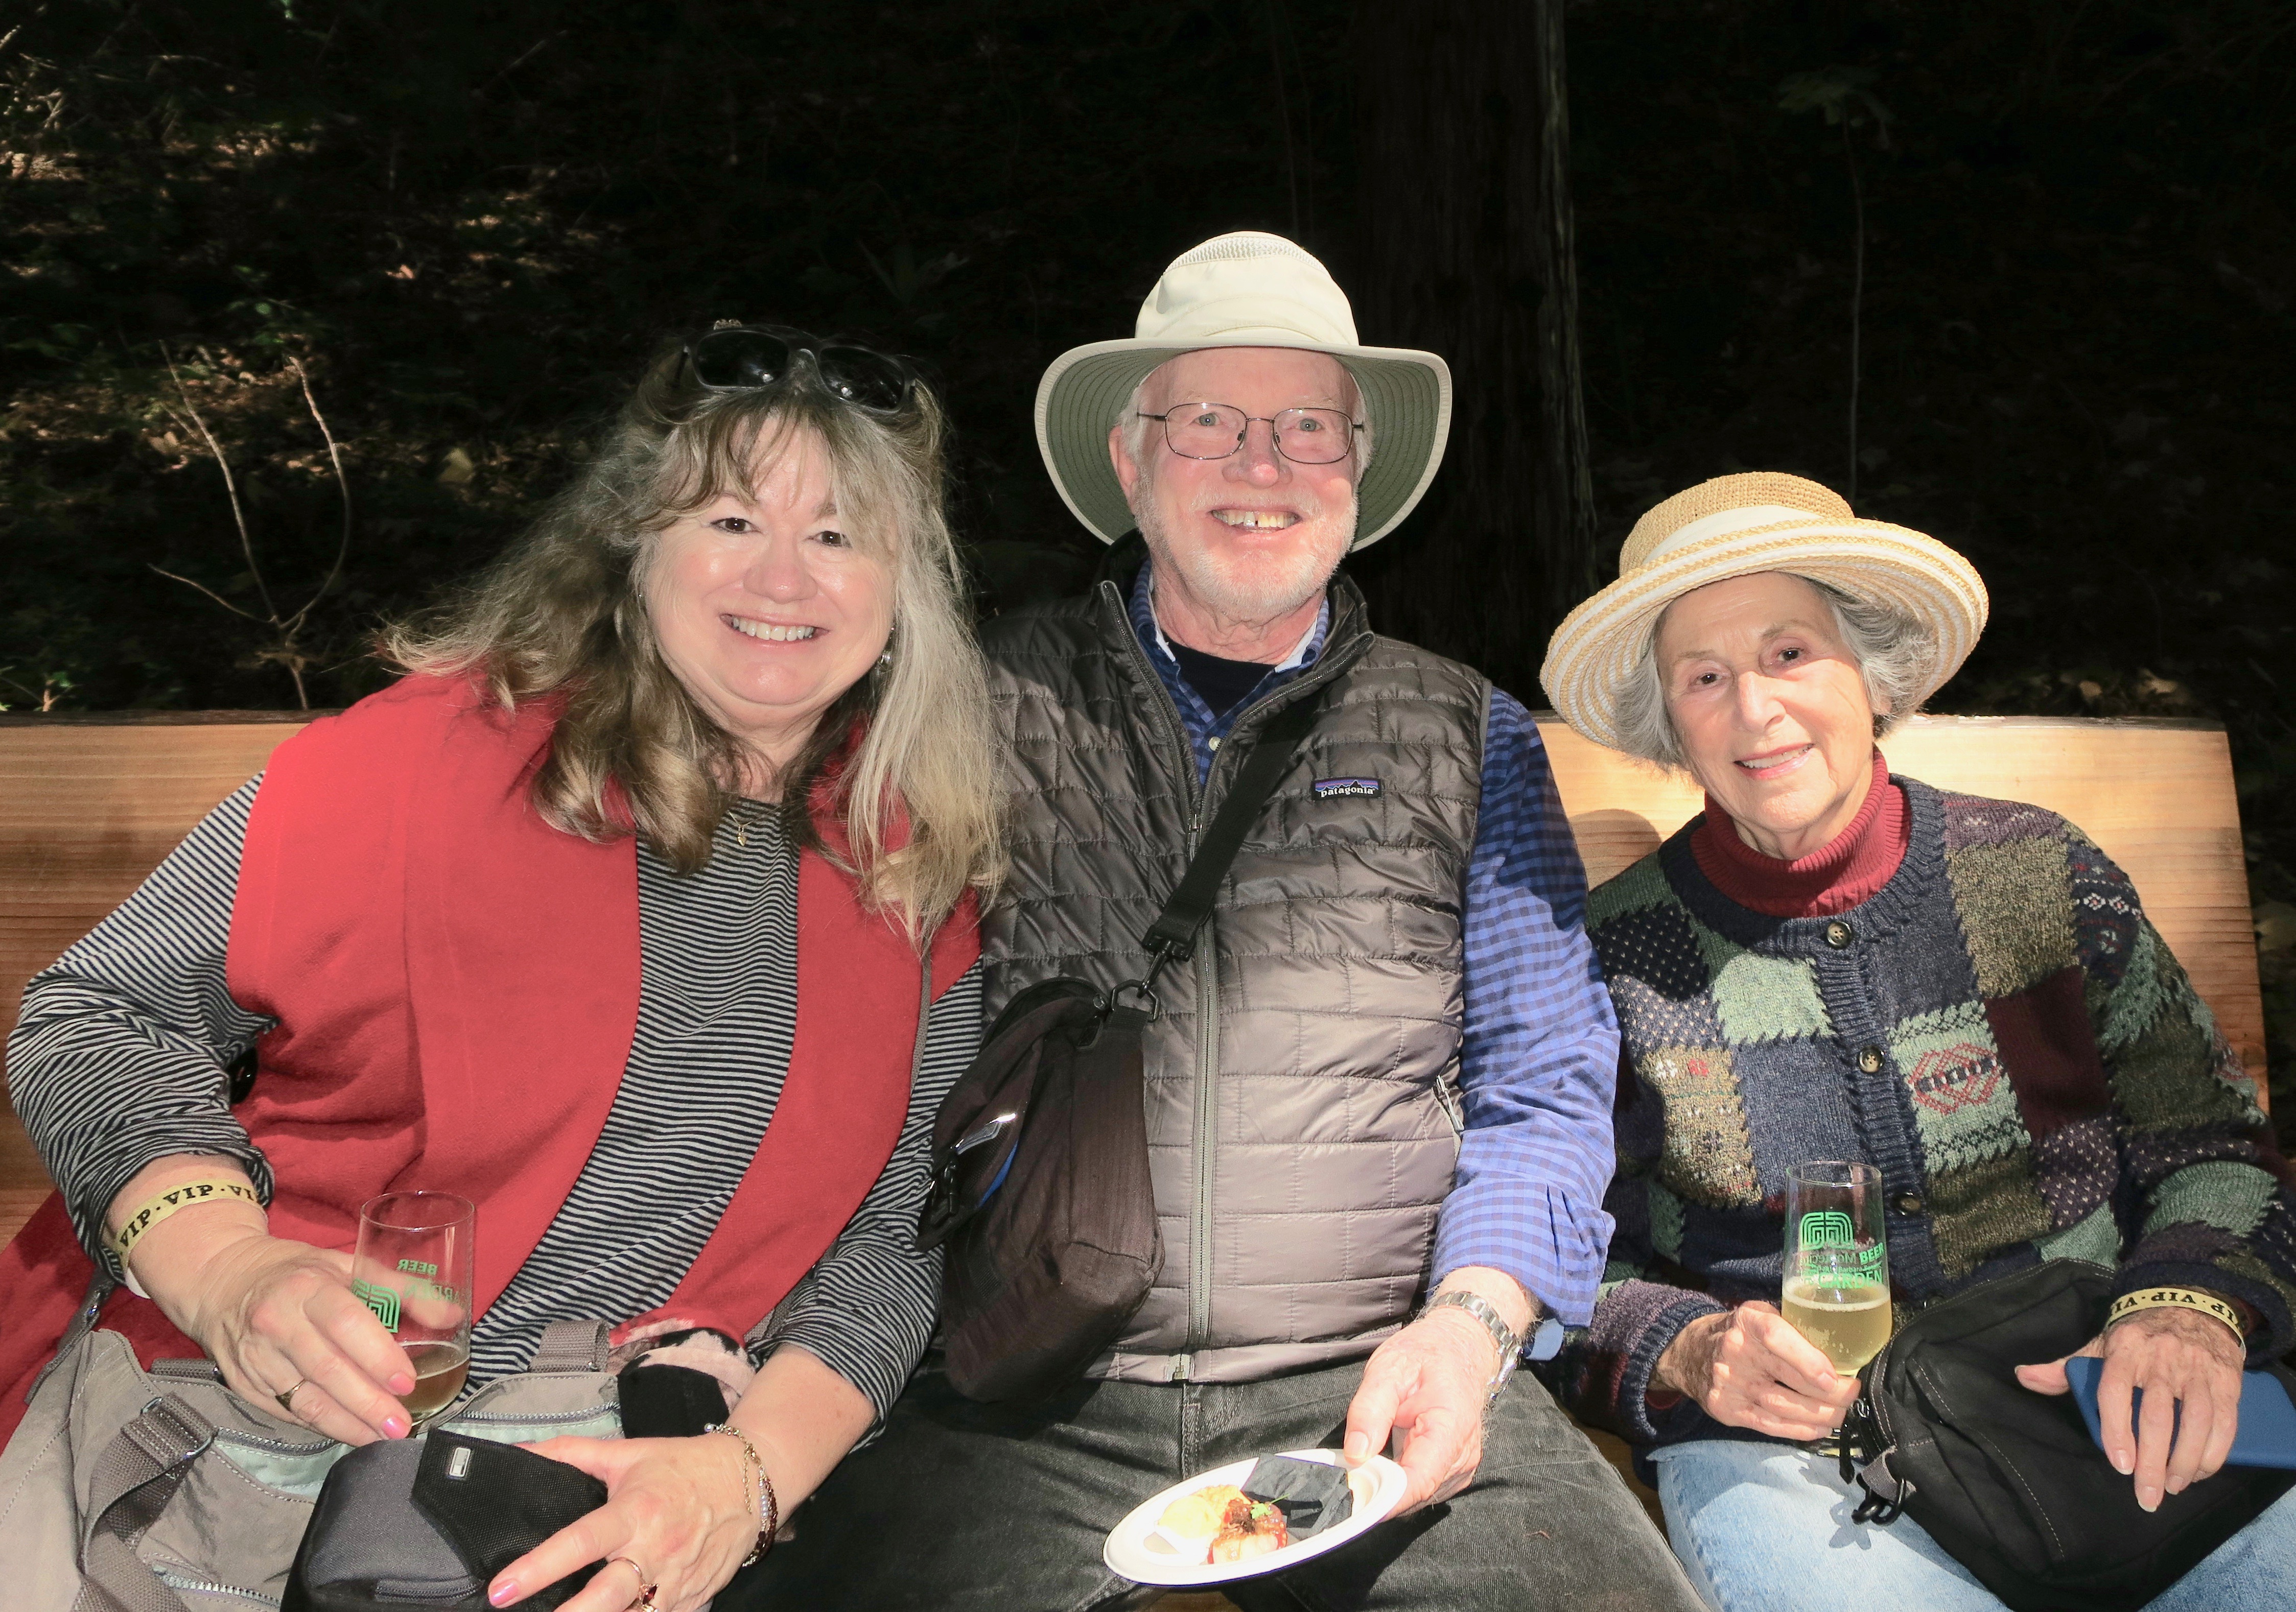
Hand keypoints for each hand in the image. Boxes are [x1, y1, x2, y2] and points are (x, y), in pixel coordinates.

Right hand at [144, 1227, 415, 1444]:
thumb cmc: (298, 1272)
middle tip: (401, 1425)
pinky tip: (348, 1431)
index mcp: (306, 1287)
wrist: (222, 1280)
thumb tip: (454, 1316)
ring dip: (346, 1424)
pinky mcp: (244, 1383)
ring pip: (305, 1399)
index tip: (407, 1382)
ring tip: (380, 1437)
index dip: (377, 1356)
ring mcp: (256, 1357)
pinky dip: (320, 1424)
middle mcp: (276, 1322)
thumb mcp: (347, 1265)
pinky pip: (287, 1410)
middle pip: (327, 1370)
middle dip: (367, 1403)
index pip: (345, 1324)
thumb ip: (402, 1290)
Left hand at [488, 1435, 758, 1611]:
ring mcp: (676, 1579)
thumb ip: (570, 1452)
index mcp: (634, 1511)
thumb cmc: (681, 1466)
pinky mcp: (692, 1598)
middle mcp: (654, 1550)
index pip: (580, 1542)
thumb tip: (519, 1450)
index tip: (502, 1590)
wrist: (748, 1480)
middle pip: (607, 1596)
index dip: (538, 1568)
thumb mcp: (626, 1454)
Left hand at [1342, 1308, 1493, 1512]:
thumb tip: (1355, 1456)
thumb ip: (1370, 1411)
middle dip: (1380, 1491)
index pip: (1418, 1482)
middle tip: (1346, 1476)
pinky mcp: (1454, 1470)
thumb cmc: (1426, 1355)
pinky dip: (1400, 1483)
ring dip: (1389, 1488)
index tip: (1353, 1499)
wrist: (1460, 1347)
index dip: (1384, 1499)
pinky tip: (1385, 1464)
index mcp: (1451, 1429)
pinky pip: (1423, 1489)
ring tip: (1366, 1464)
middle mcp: (1463, 1455)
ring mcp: (1461, 1466)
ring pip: (1418, 1496)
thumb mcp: (1389, 1369)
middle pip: (1416, 1494)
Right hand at [1655, 1303, 1857, 1439]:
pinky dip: (1798, 1429)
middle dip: (1829, 1394)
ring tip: (1842, 1415)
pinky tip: (1819, 1428)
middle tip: (1853, 1396)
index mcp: (1747, 1321)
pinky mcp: (1726, 1409)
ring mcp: (1728, 1384)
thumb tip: (1843, 1350)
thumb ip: (1792, 1328)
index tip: (1834, 1377)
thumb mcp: (1759, 1315)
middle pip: (1786, 1379)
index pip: (1776, 1336)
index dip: (1807, 1359)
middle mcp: (1734, 1351)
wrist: (1688, 1353)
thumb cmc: (1739, 1333)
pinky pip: (1768, 1425)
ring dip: (1819, 1415)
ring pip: (1781, 1407)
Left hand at [2016, 1308, 2244, 1511]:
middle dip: (2152, 1462)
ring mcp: (2197, 1371)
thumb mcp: (2099, 1344)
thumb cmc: (2139, 1336)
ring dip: (2185, 1461)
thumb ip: (2064, 1367)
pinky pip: (2225, 1422)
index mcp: (2124, 1350)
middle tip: (2146, 1496)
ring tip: (2172, 1487)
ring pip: (2196, 1422)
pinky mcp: (2226, 1381)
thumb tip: (2023, 1377)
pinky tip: (2200, 1471)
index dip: (2117, 1429)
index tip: (2120, 1465)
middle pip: (2157, 1416)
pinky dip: (2215, 1452)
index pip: (2114, 1390)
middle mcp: (2161, 1360)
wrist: (2192, 1305)